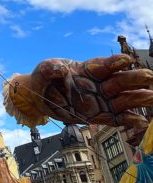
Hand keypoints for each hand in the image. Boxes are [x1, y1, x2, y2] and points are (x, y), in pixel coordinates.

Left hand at [5, 54, 152, 127]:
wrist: (40, 97)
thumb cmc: (44, 78)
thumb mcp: (44, 69)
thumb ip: (51, 68)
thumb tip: (61, 69)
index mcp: (88, 69)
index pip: (104, 65)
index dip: (115, 62)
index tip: (126, 60)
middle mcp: (100, 84)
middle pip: (121, 81)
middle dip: (136, 79)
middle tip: (150, 77)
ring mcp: (102, 101)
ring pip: (125, 100)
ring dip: (139, 99)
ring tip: (152, 97)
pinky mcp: (99, 116)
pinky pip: (117, 119)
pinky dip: (129, 120)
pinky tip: (141, 121)